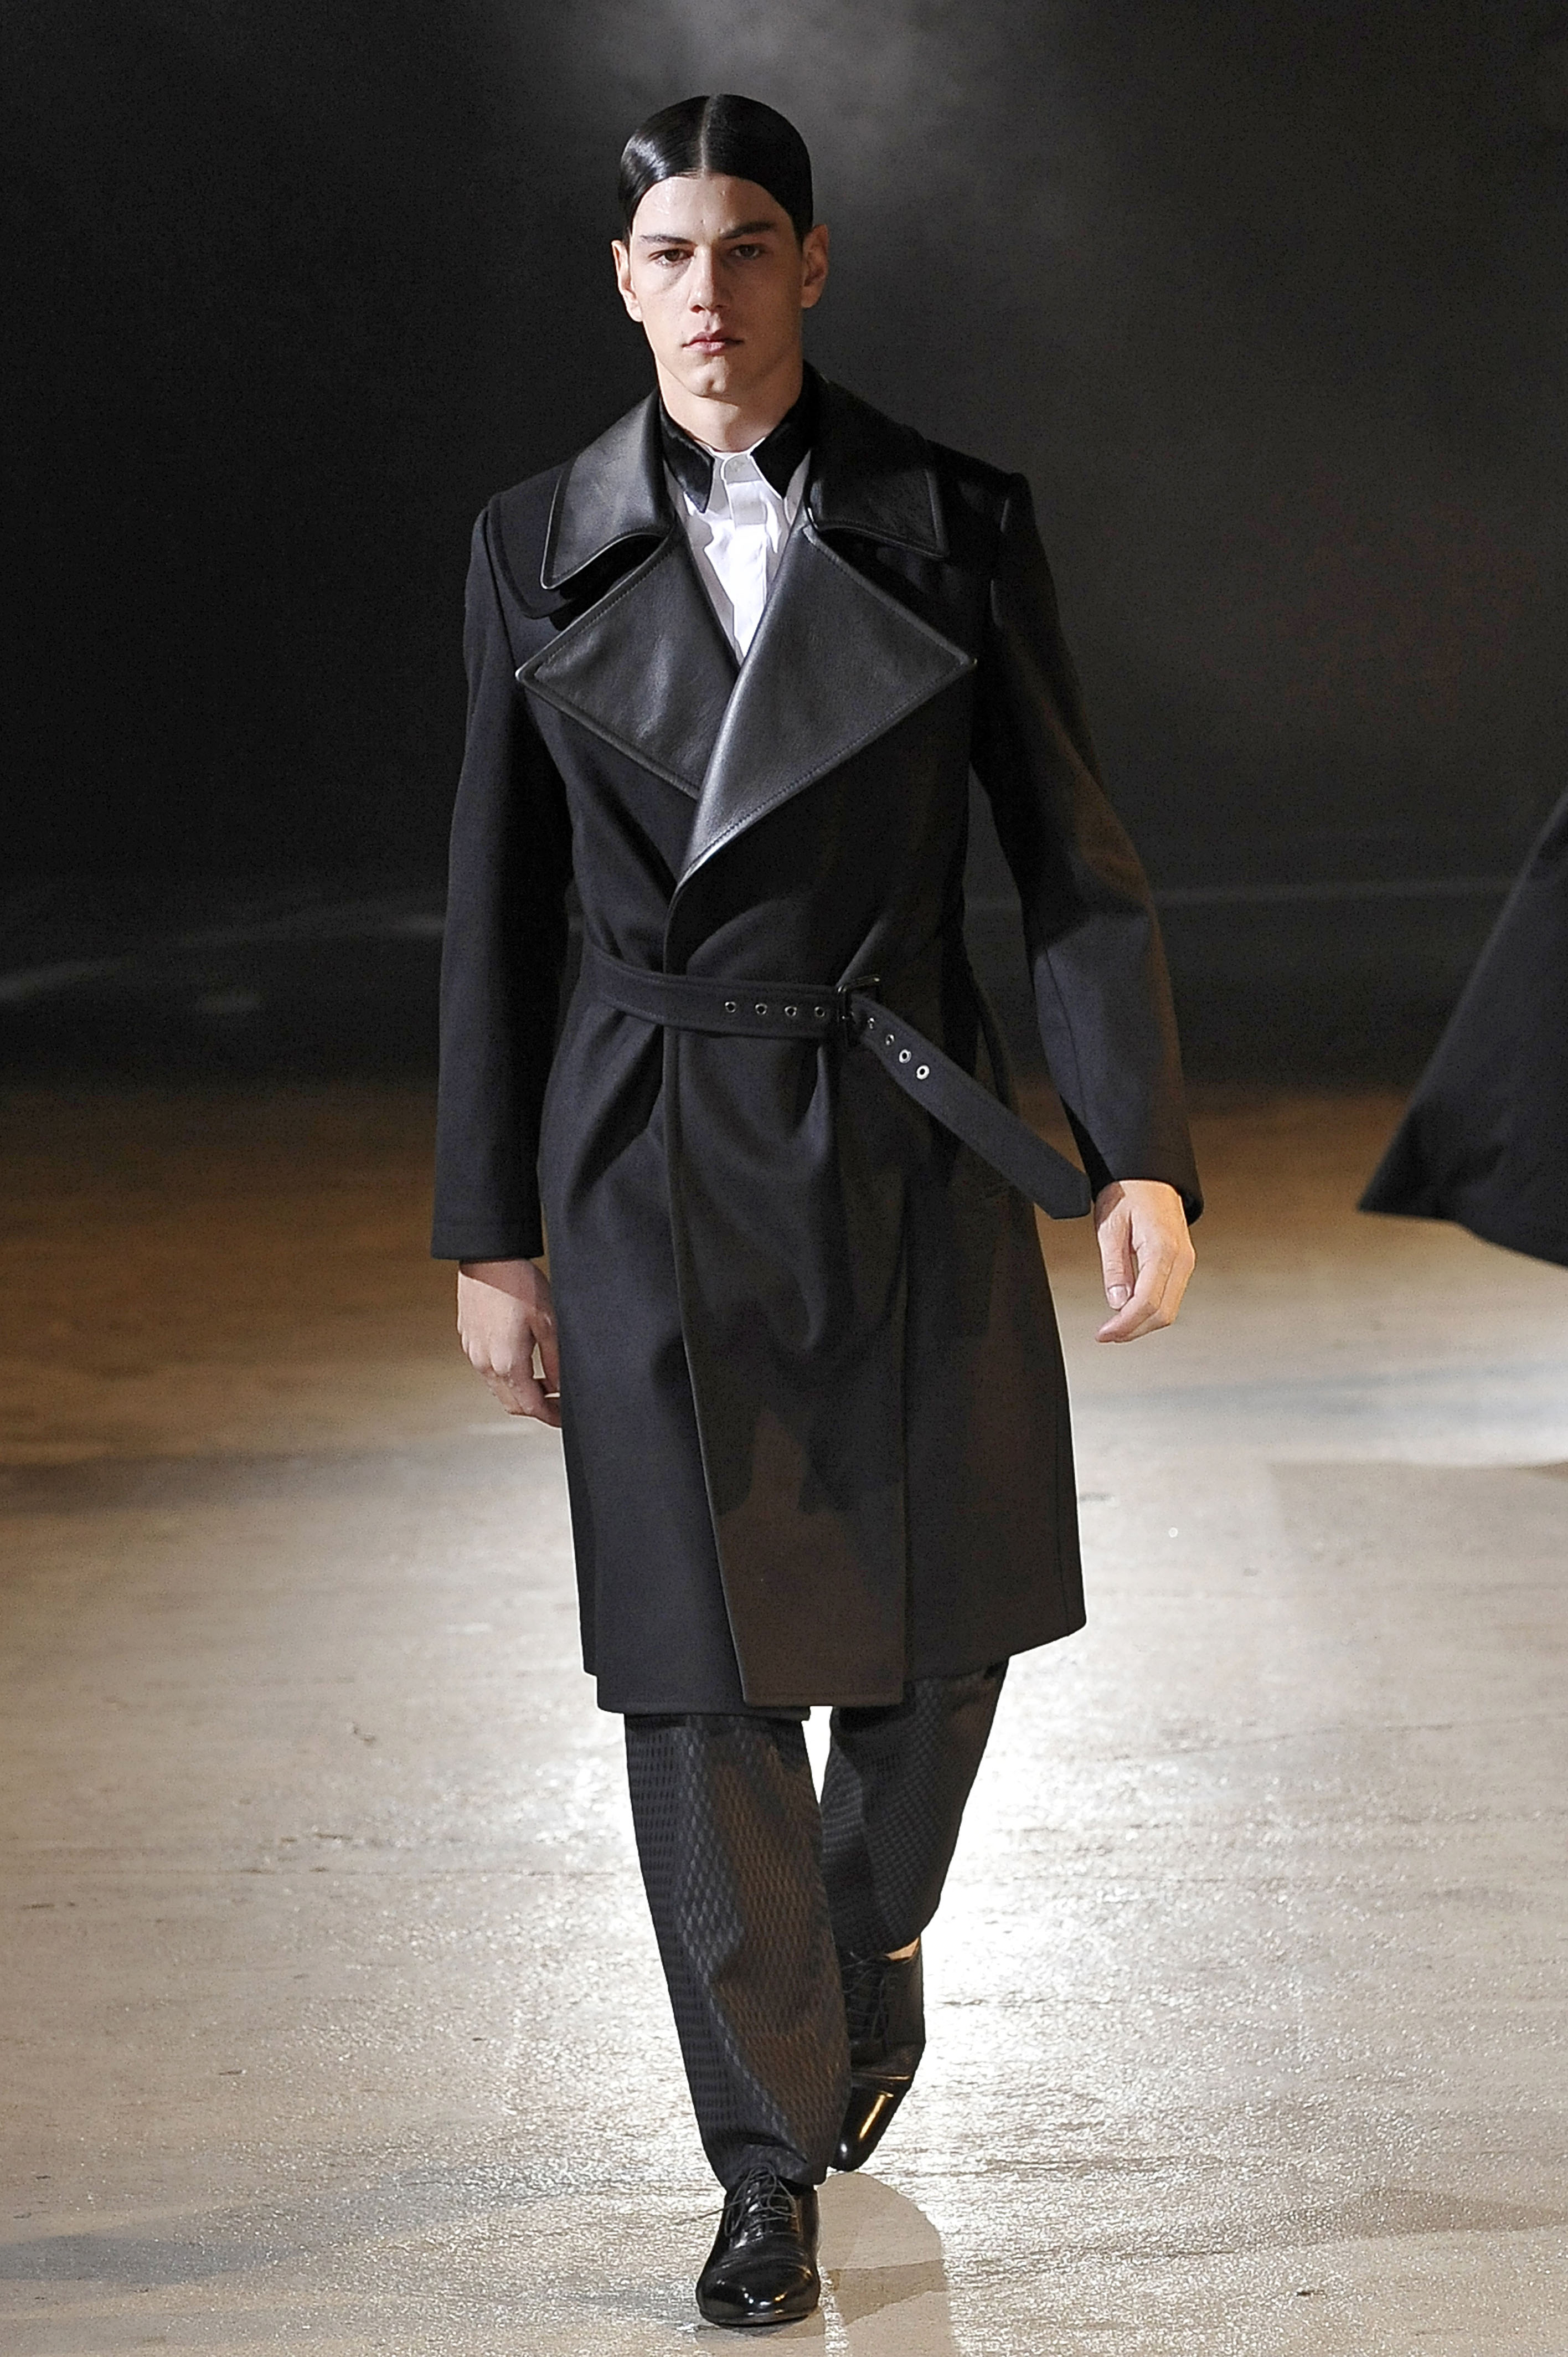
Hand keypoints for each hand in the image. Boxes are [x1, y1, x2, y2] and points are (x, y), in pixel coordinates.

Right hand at [456, 1258, 560, 1425]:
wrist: (488, 1258)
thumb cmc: (520, 1285)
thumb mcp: (549, 1323)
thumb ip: (556, 1361)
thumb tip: (562, 1388)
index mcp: (507, 1362)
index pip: (530, 1406)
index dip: (551, 1416)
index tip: (565, 1418)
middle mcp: (485, 1363)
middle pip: (512, 1404)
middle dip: (536, 1409)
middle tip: (558, 1403)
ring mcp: (473, 1353)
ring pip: (499, 1389)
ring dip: (521, 1392)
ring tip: (545, 1382)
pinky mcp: (468, 1342)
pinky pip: (488, 1372)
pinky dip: (507, 1377)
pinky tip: (524, 1362)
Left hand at [1093, 1180, 1193, 1342]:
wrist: (1149, 1175)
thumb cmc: (1129, 1193)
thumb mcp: (1110, 1227)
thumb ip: (1114, 1267)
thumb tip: (1117, 1301)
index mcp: (1163, 1250)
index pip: (1147, 1303)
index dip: (1124, 1325)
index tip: (1104, 1334)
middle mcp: (1181, 1259)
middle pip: (1163, 1314)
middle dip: (1134, 1330)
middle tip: (1107, 1335)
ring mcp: (1185, 1262)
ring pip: (1169, 1309)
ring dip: (1142, 1324)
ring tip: (1116, 1328)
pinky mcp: (1182, 1263)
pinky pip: (1170, 1296)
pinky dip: (1151, 1311)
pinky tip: (1131, 1313)